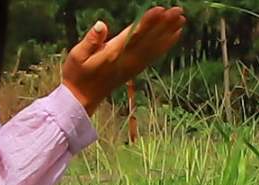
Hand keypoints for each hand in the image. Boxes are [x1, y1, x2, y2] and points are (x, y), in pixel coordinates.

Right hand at [62, 6, 187, 110]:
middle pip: (149, 39)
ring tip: (181, 19)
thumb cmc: (77, 75)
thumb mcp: (77, 56)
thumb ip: (90, 41)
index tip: (160, 11)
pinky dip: (165, 45)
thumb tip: (101, 25)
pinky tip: (174, 35)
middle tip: (179, 11)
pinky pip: (154, 55)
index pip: (134, 35)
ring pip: (155, 47)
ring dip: (169, 33)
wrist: (81, 99)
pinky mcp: (136, 69)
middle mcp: (128, 60)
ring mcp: (134, 65)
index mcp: (114, 54)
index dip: (148, 23)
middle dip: (165, 24)